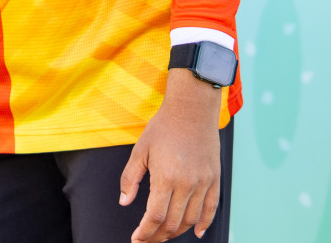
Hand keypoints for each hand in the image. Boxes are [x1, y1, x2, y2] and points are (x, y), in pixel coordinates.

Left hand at [120, 69, 223, 241]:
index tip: (137, 239)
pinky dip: (205, 223)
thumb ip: (130, 178)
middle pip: (173, 223)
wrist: (191, 111)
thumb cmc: (162, 128)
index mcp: (166, 178)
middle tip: (147, 240)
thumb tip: (124, 202)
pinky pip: (212, 208)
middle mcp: (188, 184)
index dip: (145, 232)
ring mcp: (204, 183)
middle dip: (158, 236)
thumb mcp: (139, 151)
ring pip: (192, 219)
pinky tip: (197, 232)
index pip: (155, 217)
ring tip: (164, 235)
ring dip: (178, 232)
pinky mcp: (215, 180)